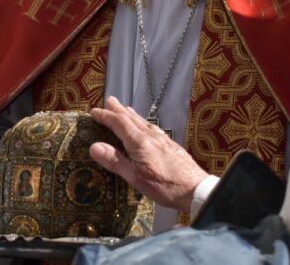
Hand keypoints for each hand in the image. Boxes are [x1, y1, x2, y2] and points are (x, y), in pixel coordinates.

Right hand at [89, 96, 208, 211]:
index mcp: (140, 142)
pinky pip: (152, 128)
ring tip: (125, 109)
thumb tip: (94, 147)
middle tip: (109, 101)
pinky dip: (143, 123)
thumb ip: (115, 161)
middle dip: (118, 110)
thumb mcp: (135, 177)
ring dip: (131, 114)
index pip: (119, 123)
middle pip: (132, 118)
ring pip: (143, 122)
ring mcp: (162, 140)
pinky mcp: (170, 145)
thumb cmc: (165, 186)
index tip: (94, 112)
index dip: (106, 116)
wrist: (195, 189)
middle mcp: (151, 136)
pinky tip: (146, 127)